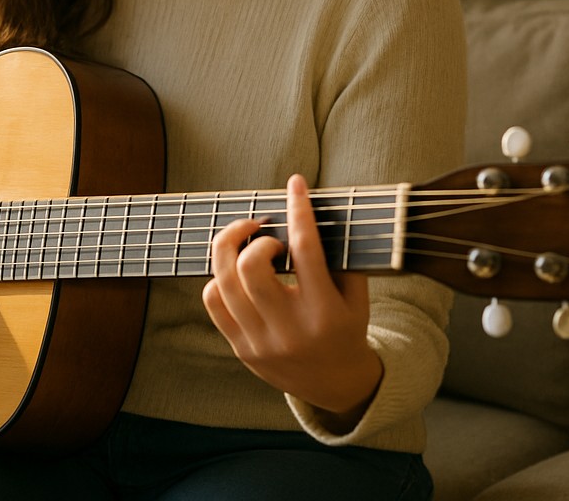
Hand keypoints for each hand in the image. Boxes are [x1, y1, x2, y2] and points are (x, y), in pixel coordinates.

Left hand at [202, 174, 382, 425]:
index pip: (306, 250)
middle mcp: (290, 329)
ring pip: (224, 282)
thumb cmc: (345, 328)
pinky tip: (234, 272)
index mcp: (325, 312)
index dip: (299, 210)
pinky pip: (213, 301)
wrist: (336, 385)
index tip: (295, 184)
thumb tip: (308, 208)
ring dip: (230, 249)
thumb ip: (336, 257)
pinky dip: (218, 277)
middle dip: (253, 236)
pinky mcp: (241, 349)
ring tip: (245, 241)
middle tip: (264, 232)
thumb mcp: (355, 296)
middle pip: (251, 266)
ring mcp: (261, 342)